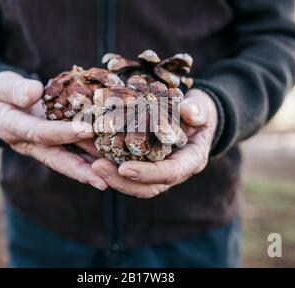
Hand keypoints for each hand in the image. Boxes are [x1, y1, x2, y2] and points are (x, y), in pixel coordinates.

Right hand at [0, 71, 107, 189]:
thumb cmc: (0, 92)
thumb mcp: (2, 86)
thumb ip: (16, 90)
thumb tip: (34, 91)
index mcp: (14, 129)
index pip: (40, 133)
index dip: (63, 132)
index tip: (87, 129)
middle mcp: (29, 144)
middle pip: (56, 159)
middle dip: (80, 171)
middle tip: (103, 181)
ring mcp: (41, 148)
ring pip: (67, 161)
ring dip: (89, 169)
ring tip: (113, 176)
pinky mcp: (52, 145)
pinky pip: (72, 154)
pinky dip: (89, 159)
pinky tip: (110, 163)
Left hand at [92, 89, 216, 197]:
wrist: (195, 115)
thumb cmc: (200, 111)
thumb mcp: (202, 108)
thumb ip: (198, 111)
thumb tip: (187, 111)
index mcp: (190, 161)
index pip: (169, 173)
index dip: (147, 173)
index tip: (124, 168)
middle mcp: (173, 171)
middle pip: (147, 187)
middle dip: (121, 181)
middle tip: (97, 167)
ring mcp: (158, 170)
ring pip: (134, 183)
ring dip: (112, 177)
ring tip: (92, 163)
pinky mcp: (146, 164)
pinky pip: (127, 169)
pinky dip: (111, 163)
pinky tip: (92, 152)